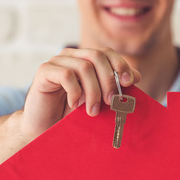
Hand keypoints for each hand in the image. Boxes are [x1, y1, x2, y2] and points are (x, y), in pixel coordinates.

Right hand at [19, 47, 140, 140]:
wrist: (43, 127)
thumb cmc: (70, 114)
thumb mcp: (97, 101)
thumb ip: (114, 88)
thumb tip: (136, 77)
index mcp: (85, 59)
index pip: (107, 53)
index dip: (120, 64)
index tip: (130, 82)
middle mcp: (71, 56)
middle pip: (97, 56)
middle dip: (109, 80)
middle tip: (111, 102)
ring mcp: (57, 62)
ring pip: (84, 67)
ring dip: (93, 92)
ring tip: (92, 111)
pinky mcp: (44, 71)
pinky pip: (66, 75)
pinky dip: (75, 92)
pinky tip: (75, 105)